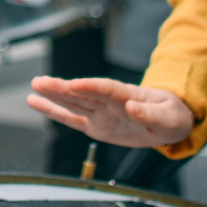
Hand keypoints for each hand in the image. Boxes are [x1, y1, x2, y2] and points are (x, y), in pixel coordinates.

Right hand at [27, 75, 195, 148]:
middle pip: (84, 93)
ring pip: (74, 102)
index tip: (73, 84)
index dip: (90, 86)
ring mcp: (101, 112)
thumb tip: (132, 108)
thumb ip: (151, 114)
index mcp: (129, 96)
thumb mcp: (170, 117)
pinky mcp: (96, 125)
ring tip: (35, 86)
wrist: (169, 122)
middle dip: (63, 88)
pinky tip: (36, 102)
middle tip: (41, 81)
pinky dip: (54, 111)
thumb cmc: (171, 116)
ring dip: (54, 95)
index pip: (107, 89)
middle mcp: (110, 102)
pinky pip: (72, 119)